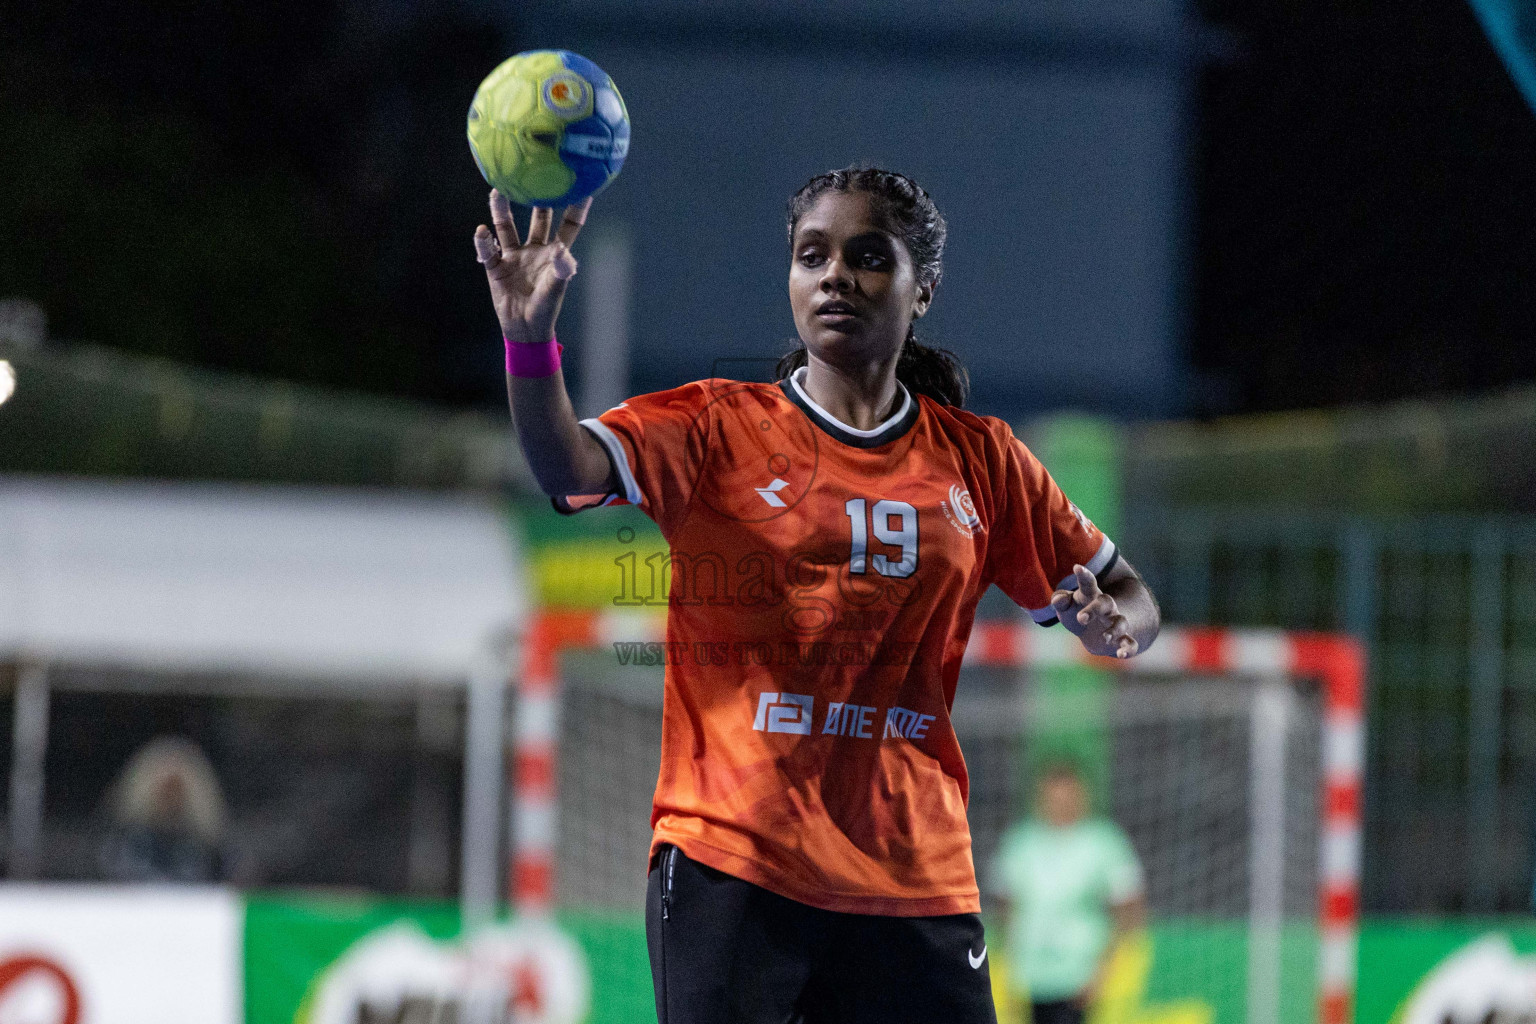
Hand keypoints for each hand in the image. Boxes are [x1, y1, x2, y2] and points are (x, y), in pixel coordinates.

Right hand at [474, 189, 591, 343]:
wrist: (524, 329)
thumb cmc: (545, 309)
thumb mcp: (555, 289)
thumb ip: (561, 271)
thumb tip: (563, 251)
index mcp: (555, 253)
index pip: (569, 225)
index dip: (577, 207)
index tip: (584, 184)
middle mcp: (535, 249)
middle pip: (538, 218)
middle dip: (539, 197)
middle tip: (537, 173)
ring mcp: (514, 256)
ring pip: (507, 227)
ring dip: (501, 211)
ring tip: (498, 191)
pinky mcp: (496, 266)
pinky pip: (488, 250)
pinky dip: (484, 242)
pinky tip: (481, 231)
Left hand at [1050, 564, 1138, 658]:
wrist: (1097, 633)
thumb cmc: (1078, 613)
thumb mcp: (1066, 607)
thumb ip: (1061, 600)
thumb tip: (1057, 599)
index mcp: (1091, 596)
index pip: (1088, 584)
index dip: (1084, 575)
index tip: (1077, 568)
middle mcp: (1107, 607)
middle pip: (1105, 603)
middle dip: (1095, 610)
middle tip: (1080, 618)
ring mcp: (1116, 622)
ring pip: (1120, 623)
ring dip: (1113, 630)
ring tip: (1104, 638)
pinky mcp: (1122, 640)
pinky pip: (1130, 643)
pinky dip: (1128, 649)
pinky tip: (1122, 655)